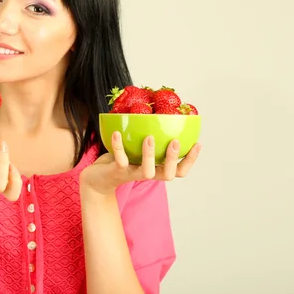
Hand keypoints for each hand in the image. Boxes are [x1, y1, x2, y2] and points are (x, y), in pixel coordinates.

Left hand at [80, 131, 201, 194]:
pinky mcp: (116, 172)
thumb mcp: (137, 150)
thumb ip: (150, 139)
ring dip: (149, 154)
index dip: (190, 160)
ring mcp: (132, 174)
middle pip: (167, 174)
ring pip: (146, 171)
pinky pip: (119, 159)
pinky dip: (118, 146)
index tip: (197, 143)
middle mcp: (147, 174)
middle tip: (175, 140)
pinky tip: (117, 132)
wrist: (96, 179)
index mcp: (156, 169)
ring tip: (149, 137)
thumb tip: (160, 113)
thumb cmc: (121, 161)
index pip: (179, 171)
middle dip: (173, 158)